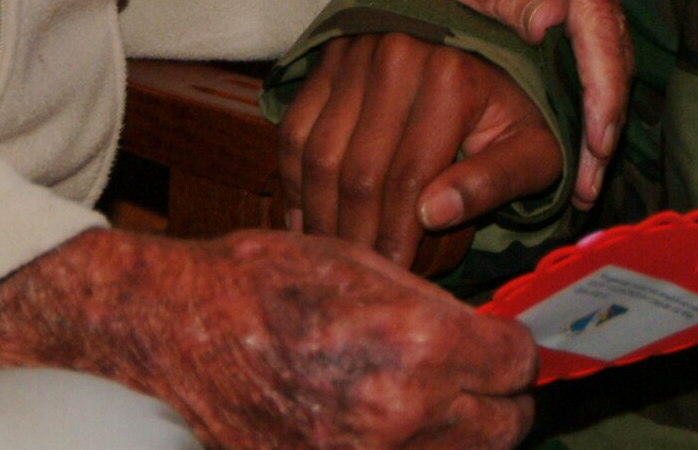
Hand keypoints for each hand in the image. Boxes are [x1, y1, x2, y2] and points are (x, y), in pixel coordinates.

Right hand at [0, 226, 536, 449]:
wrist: (180, 333)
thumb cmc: (266, 283)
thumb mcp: (365, 265)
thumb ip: (435, 307)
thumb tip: (482, 332)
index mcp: (420, 344)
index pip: (517, 363)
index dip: (513, 346)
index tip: (499, 340)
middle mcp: (404, 413)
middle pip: (506, 427)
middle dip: (500, 397)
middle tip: (478, 374)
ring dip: (462, 432)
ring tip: (433, 399)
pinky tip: (391, 423)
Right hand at [280, 32, 565, 269]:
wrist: (494, 48)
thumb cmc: (514, 113)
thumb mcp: (534, 149)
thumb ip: (495, 182)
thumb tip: (433, 216)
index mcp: (454, 77)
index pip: (410, 178)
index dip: (396, 238)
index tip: (393, 278)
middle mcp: (399, 54)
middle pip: (359, 171)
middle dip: (355, 236)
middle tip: (358, 274)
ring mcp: (358, 51)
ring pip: (320, 154)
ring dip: (320, 215)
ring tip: (333, 254)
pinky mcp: (329, 56)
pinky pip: (296, 129)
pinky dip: (295, 181)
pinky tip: (308, 220)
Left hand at [364, 0, 629, 209]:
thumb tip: (555, 22)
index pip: (598, 23)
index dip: (602, 89)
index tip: (596, 144)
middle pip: (613, 39)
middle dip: (608, 112)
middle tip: (590, 178)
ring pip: (608, 42)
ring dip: (603, 103)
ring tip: (588, 168)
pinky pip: (593, 34)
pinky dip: (590, 81)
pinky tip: (577, 124)